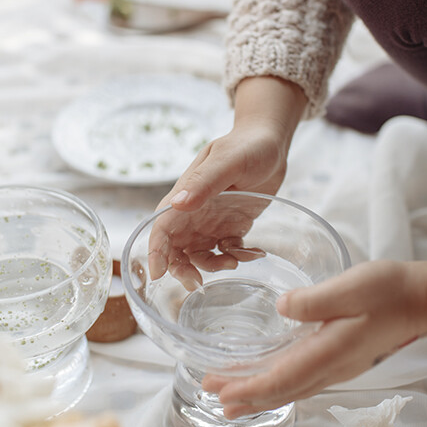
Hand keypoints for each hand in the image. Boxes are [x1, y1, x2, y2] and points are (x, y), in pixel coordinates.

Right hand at [149, 76, 306, 289]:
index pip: (161, 227)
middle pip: (176, 248)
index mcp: (186, 193)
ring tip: (236, 261)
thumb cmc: (247, 145)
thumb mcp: (227, 160)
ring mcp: (212, 220)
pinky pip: (227, 251)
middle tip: (198, 283)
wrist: (271, 142)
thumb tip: (177, 203)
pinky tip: (255, 252)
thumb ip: (204, 181)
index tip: (158, 273)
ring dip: (212, 265)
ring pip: (200, 254)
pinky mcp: (231, 226)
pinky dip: (237, 257)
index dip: (156, 251)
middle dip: (182, 268)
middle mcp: (194, 211)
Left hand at [202, 260, 426, 418]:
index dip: (249, 386)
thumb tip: (283, 307)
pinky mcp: (340, 360)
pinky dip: (277, 384)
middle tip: (211, 394)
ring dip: (258, 393)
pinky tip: (267, 381)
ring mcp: (337, 367)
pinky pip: (302, 380)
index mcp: (330, 352)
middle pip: (282, 390)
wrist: (421, 299)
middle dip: (245, 395)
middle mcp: (332, 368)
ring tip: (230, 399)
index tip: (221, 390)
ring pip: (291, 388)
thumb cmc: (388, 290)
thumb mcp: (351, 287)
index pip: (282, 377)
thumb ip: (316, 300)